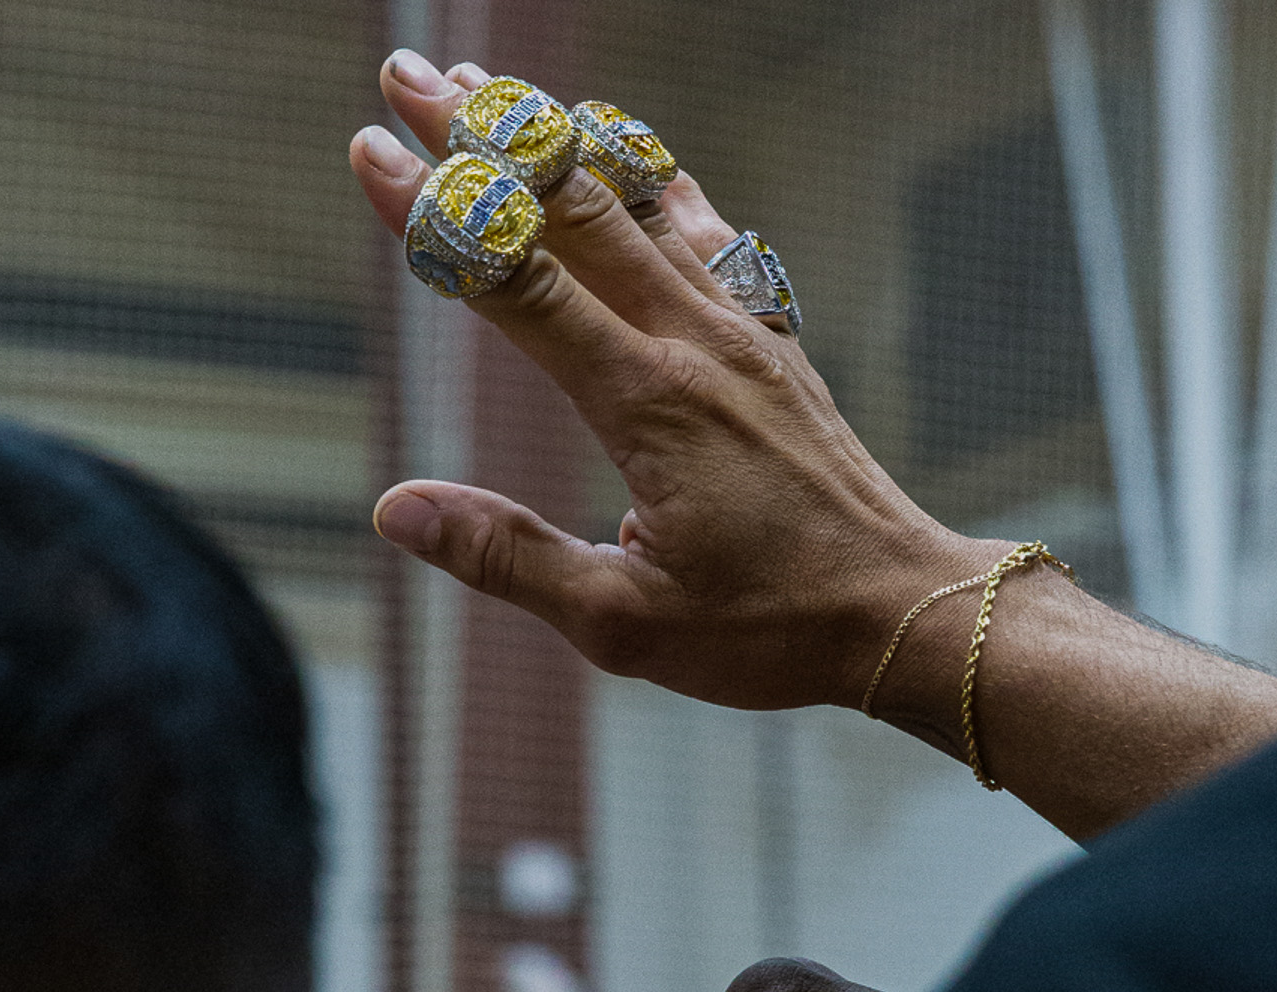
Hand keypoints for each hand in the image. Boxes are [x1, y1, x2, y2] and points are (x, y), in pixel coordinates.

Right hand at [351, 51, 1003, 713]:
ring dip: (557, 140)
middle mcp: (695, 345)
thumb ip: (509, 558)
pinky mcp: (773, 344)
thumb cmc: (773, 631)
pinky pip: (710, 235)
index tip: (371, 151)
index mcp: (649, 406)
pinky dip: (657, 181)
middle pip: (573, 210)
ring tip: (489, 84)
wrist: (906, 611)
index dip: (439, 215)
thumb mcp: (626, 624)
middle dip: (481, 135)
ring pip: (639, 203)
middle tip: (405, 74)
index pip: (519, 284)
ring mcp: (741, 334)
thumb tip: (397, 510)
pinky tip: (629, 148)